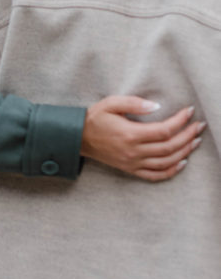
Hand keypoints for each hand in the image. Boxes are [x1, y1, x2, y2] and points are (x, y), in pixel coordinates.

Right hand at [81, 97, 204, 180]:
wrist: (79, 137)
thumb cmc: (95, 117)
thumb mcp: (111, 103)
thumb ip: (134, 103)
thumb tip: (156, 106)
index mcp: (130, 134)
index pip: (164, 130)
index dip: (180, 121)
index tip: (189, 112)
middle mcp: (134, 151)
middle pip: (169, 147)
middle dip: (188, 136)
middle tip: (199, 126)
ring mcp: (133, 163)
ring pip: (166, 162)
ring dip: (184, 152)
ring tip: (195, 141)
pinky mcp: (131, 169)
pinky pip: (155, 175)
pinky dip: (171, 171)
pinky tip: (182, 162)